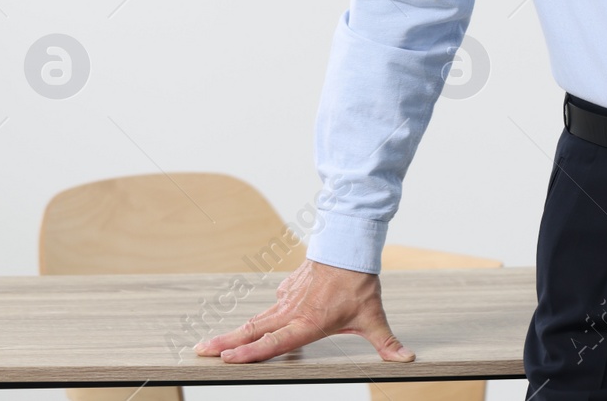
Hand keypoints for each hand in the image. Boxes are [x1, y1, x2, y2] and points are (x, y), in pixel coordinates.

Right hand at [194, 258, 414, 363]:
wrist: (351, 246)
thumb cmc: (359, 284)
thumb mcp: (373, 316)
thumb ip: (386, 342)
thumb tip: (407, 359)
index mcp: (309, 323)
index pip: (275, 342)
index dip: (251, 352)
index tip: (226, 359)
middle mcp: (293, 312)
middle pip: (254, 330)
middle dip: (225, 343)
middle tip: (199, 351)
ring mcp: (287, 298)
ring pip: (257, 319)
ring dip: (234, 332)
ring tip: (209, 344)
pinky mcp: (288, 288)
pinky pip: (272, 306)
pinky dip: (259, 318)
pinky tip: (252, 326)